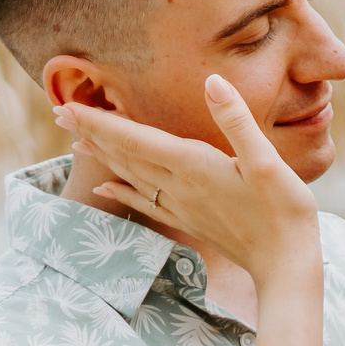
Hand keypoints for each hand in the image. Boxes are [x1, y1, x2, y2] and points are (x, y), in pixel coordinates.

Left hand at [60, 77, 318, 281]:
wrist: (285, 264)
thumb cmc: (284, 212)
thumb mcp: (268, 161)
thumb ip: (236, 121)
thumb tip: (212, 82)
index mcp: (193, 166)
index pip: (135, 139)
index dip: (98, 122)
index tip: (66, 106)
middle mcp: (179, 186)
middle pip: (124, 155)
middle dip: (90, 133)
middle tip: (59, 114)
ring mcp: (181, 206)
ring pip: (130, 176)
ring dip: (102, 156)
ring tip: (76, 140)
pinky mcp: (189, 220)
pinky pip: (144, 201)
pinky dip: (120, 190)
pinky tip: (105, 185)